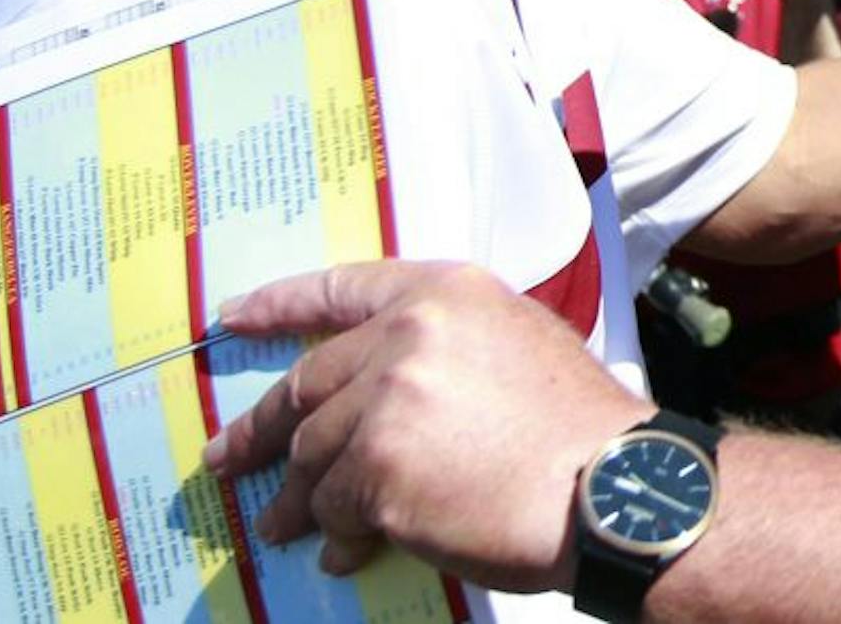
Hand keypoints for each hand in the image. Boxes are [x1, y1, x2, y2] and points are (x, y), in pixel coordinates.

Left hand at [204, 261, 642, 591]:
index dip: (280, 304)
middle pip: (308, 384)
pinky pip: (334, 508)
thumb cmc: (577, 425)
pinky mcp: (376, 472)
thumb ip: (448, 346)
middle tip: (231, 457)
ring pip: (315, 453)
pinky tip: (346, 552)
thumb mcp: (520, 342)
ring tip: (288, 526)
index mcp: (445, 293)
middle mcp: (406, 337)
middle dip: (262, 429)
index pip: (342, 289)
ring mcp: (386, 404)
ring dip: (301, 497)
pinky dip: (336, 533)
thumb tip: (386, 386)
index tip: (232, 319)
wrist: (609, 487)